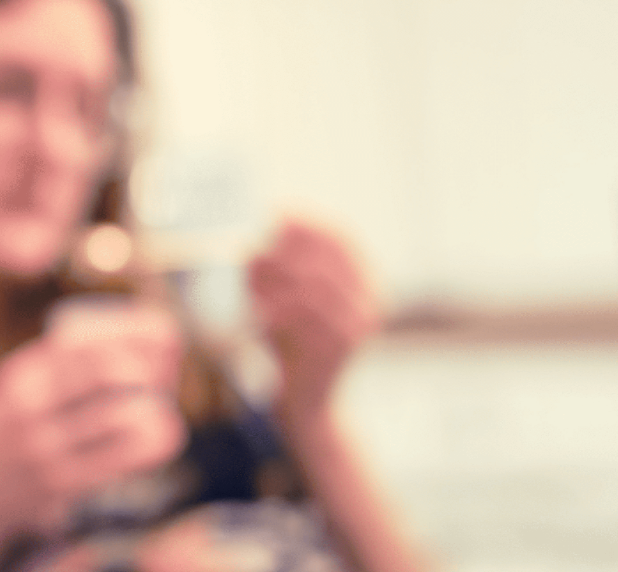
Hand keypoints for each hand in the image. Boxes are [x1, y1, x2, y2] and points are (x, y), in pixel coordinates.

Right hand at [0, 305, 187, 539]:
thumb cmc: (9, 428)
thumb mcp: (22, 383)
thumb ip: (68, 360)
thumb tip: (148, 338)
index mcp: (23, 368)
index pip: (89, 337)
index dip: (138, 331)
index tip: (168, 335)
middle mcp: (29, 401)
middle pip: (109, 370)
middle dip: (153, 367)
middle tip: (169, 374)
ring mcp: (43, 444)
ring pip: (122, 416)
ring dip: (158, 408)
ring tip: (163, 408)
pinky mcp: (59, 482)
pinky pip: (123, 458)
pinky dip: (155, 443)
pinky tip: (163, 438)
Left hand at [247, 220, 379, 417]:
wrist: (305, 401)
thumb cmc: (290, 343)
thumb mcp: (285, 300)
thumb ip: (279, 272)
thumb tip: (252, 242)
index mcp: (363, 280)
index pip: (341, 239)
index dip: (308, 225)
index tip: (275, 215)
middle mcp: (370, 297)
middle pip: (325, 261)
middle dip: (283, 253)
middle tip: (249, 253)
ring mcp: (361, 322)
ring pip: (315, 287)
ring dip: (275, 279)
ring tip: (247, 280)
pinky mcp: (343, 345)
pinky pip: (307, 317)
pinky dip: (276, 309)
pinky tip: (255, 311)